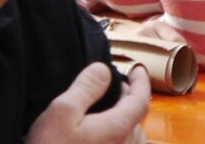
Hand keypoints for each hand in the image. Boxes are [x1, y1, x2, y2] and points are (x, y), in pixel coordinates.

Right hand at [25, 62, 149, 143]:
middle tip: (110, 86)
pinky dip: (119, 136)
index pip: (140, 100)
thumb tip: (104, 70)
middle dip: (127, 99)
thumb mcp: (62, 111)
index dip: (141, 81)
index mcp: (116, 129)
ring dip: (123, 119)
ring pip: (132, 136)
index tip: (137, 68)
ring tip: (104, 110)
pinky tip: (101, 135)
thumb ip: (86, 88)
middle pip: (136, 118)